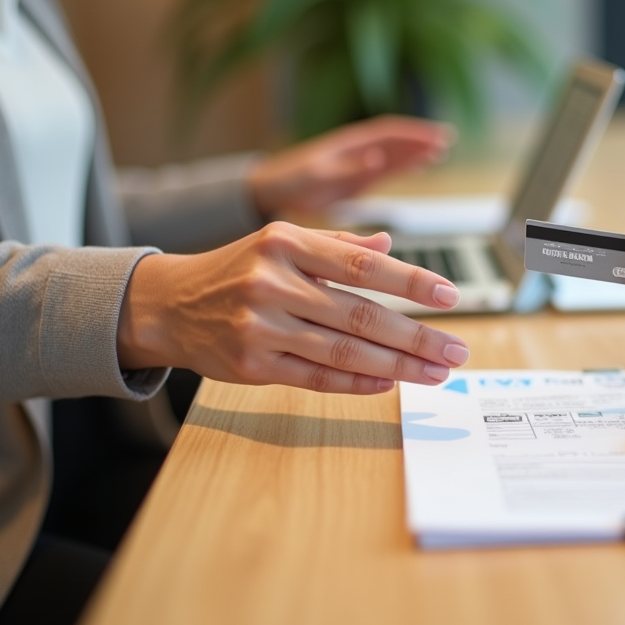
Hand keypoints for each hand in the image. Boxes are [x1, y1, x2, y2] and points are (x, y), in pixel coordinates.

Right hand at [117, 222, 469, 392]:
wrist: (168, 304)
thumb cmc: (237, 269)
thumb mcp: (281, 242)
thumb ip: (337, 245)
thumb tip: (389, 245)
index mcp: (285, 242)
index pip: (361, 264)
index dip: (410, 281)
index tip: (450, 296)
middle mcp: (272, 282)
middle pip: (361, 315)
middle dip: (417, 336)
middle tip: (455, 350)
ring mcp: (260, 326)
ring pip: (344, 351)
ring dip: (398, 366)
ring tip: (435, 372)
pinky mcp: (251, 365)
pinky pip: (316, 377)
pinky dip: (358, 382)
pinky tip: (390, 382)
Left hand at [247, 115, 454, 216]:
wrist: (265, 191)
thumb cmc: (286, 180)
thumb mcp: (316, 176)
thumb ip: (347, 169)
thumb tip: (379, 159)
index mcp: (347, 144)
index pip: (388, 133)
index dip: (414, 134)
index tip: (436, 136)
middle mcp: (355, 150)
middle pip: (395, 140)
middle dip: (420, 139)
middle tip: (447, 141)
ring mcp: (356, 164)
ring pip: (393, 153)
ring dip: (415, 152)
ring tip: (440, 152)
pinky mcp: (354, 179)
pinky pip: (385, 168)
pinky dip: (404, 166)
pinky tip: (419, 167)